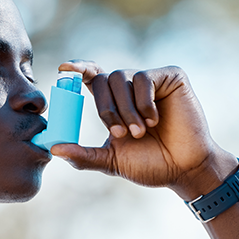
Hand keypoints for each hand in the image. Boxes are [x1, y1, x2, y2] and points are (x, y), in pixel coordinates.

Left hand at [50, 60, 237, 197]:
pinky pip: (144, 78)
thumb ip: (83, 155)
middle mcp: (131, 88)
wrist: (184, 169)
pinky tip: (156, 120)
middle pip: (103, 79)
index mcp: (115, 102)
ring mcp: (151, 80)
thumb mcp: (111, 161)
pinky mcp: (171, 77)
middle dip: (106, 109)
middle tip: (120, 134)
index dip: (78, 69)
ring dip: (126, 110)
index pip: (92, 77)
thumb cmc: (151, 165)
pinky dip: (144, 102)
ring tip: (141, 132)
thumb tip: (54, 148)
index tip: (63, 69)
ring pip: (122, 79)